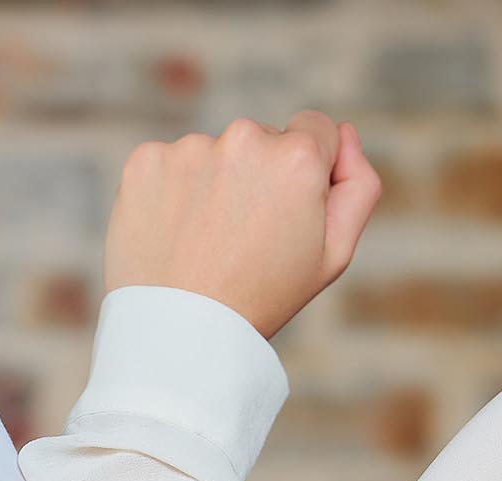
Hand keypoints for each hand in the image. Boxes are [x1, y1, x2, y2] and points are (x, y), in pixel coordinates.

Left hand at [103, 112, 380, 338]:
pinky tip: (172, 233)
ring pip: (211, 154)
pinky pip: (166, 164)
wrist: (180, 330)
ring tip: (204, 242)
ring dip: (211, 184)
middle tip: (241, 238)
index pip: (313, 129)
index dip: (305, 172)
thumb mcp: (334, 253)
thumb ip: (358, 185)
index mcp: (297, 157)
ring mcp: (188, 148)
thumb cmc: (263, 297)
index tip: (283, 210)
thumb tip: (344, 134)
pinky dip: (168, 192)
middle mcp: (243, 139)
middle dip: (256, 177)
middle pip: (260, 140)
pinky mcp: (144, 163)